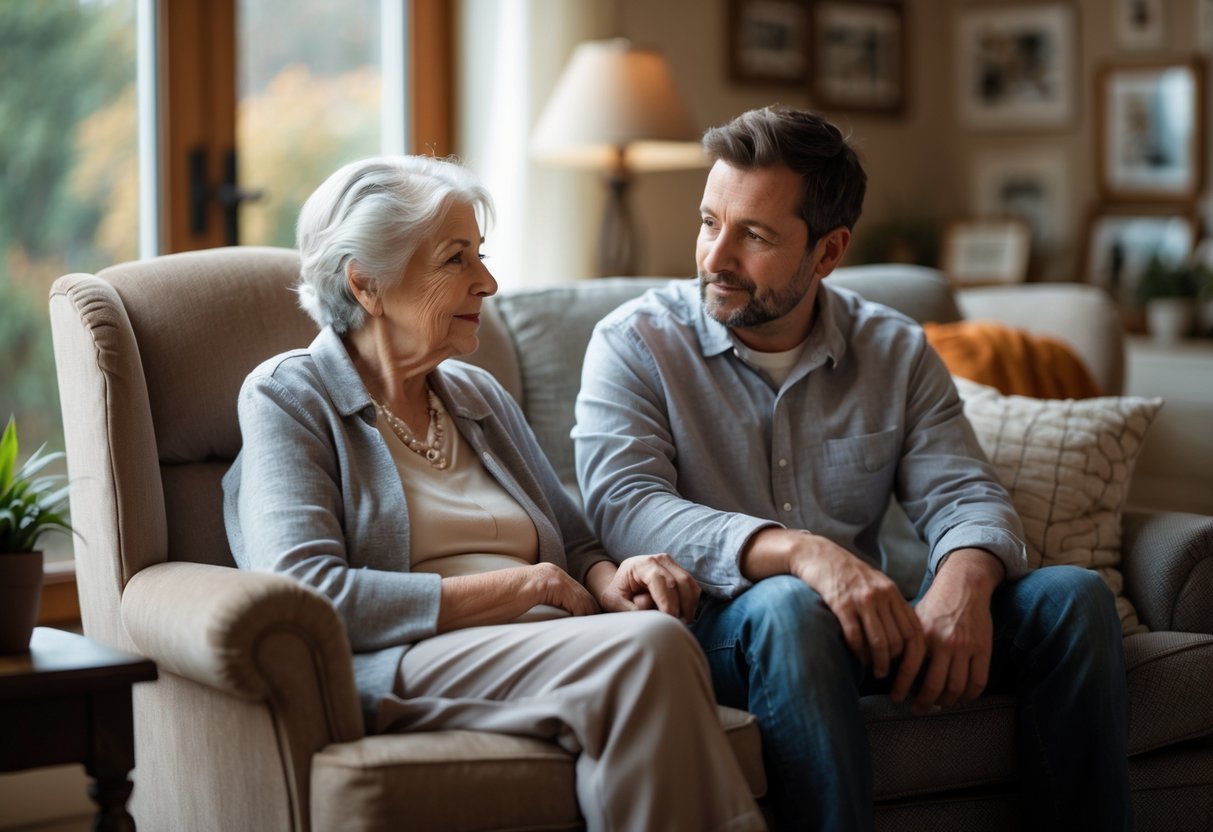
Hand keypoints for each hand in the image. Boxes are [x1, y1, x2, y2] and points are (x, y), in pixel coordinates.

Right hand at [438, 562, 597, 630]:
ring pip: (585, 601)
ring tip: (600, 640)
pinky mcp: (546, 583)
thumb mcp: (523, 610)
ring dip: (592, 620)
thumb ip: (543, 613)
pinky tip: (585, 633)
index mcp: (548, 577)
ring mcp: (550, 576)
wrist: (468, 601)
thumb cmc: (490, 610)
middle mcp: (553, 572)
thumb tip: (562, 633)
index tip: (598, 636)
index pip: (580, 598)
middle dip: (595, 619)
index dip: (589, 617)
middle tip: (604, 640)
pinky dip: (584, 617)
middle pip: (586, 598)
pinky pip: (576, 602)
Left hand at [588, 555, 700, 622]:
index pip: (661, 581)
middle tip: (676, 626)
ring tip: (680, 622)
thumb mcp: (615, 602)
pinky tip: (683, 615)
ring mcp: (672, 563)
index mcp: (642, 565)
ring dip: (689, 606)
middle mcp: (659, 559)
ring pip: (690, 585)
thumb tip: (649, 606)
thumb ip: (630, 607)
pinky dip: (691, 603)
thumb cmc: (618, 593)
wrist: (621, 581)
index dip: (668, 603)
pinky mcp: (679, 570)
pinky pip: (692, 587)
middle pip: (680, 583)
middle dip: (681, 607)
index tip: (668, 621)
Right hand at [749, 529, 923, 692]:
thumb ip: (890, 606)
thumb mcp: (876, 584)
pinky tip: (859, 660)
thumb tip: (903, 638)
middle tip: (892, 676)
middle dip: (898, 664)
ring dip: (880, 663)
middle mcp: (881, 595)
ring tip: (878, 673)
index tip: (911, 672)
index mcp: (893, 592)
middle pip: (899, 639)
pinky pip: (855, 636)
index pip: (915, 630)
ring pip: (880, 641)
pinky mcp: (841, 603)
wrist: (818, 555)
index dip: (916, 656)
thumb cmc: (847, 574)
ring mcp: (861, 599)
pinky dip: (859, 653)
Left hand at [910, 549, 1001, 713]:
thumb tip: (883, 660)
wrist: (964, 586)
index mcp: (924, 634)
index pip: (910, 669)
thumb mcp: (914, 617)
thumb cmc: (935, 603)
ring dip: (946, 703)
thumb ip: (903, 639)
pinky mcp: (983, 649)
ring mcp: (966, 647)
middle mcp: (945, 642)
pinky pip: (978, 682)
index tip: (895, 698)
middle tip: (917, 709)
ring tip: (937, 705)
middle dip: (924, 702)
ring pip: (956, 688)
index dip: (901, 688)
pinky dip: (969, 696)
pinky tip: (960, 699)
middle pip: (934, 686)